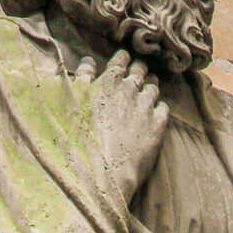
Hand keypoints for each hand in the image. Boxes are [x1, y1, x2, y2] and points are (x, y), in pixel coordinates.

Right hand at [73, 47, 168, 205]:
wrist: (97, 174)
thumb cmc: (76, 138)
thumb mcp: (69, 101)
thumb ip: (81, 78)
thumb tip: (88, 62)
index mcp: (108, 81)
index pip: (120, 59)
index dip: (122, 58)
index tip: (123, 57)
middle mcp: (130, 90)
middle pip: (140, 71)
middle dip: (139, 67)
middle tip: (139, 68)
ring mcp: (146, 108)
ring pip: (153, 88)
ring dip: (151, 84)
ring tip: (150, 85)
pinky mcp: (157, 128)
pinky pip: (164, 109)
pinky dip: (160, 106)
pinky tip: (157, 109)